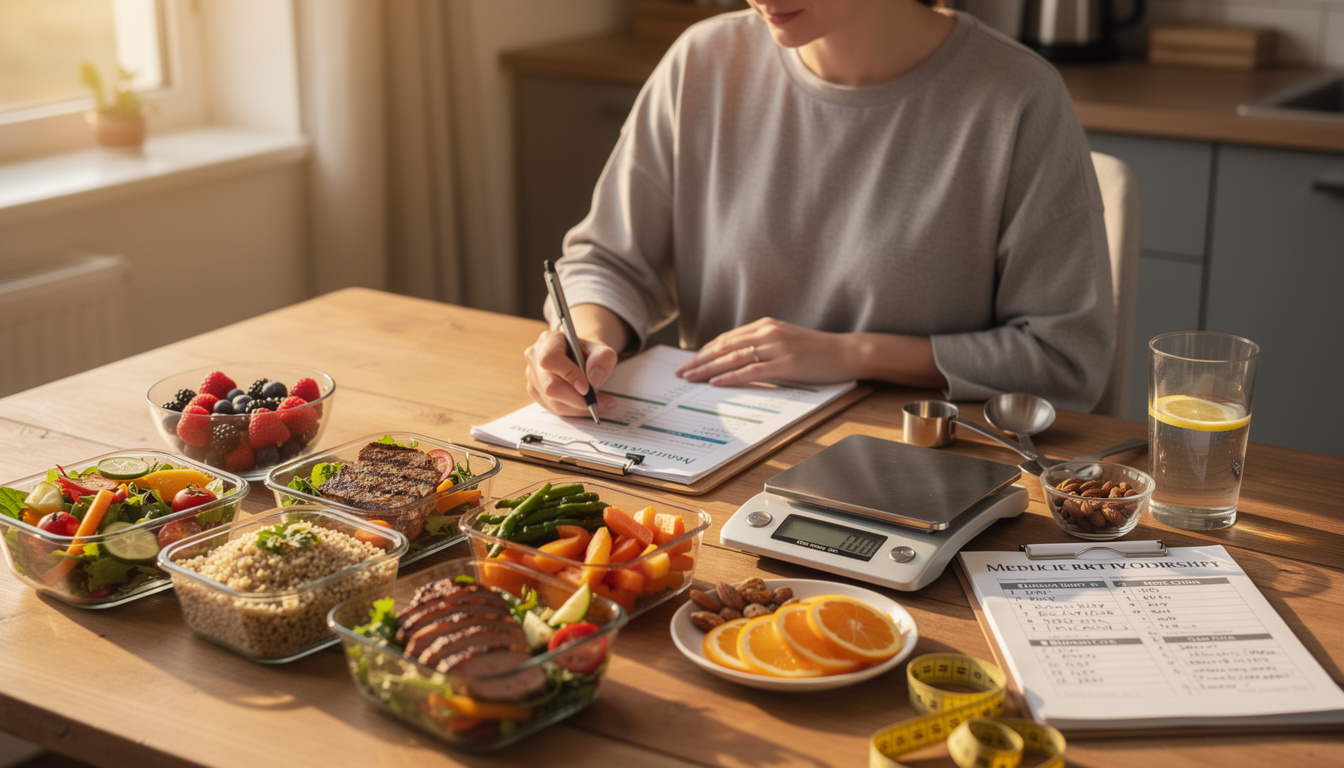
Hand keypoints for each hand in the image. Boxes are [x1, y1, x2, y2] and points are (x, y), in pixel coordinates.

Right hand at [524, 328, 617, 416]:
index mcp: (549, 340)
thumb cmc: (589, 354)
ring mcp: (533, 376)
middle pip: (550, 386)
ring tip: (599, 404)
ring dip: (578, 407)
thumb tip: (594, 379)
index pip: (550, 359)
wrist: (580, 359)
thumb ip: (603, 360)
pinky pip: (553, 408)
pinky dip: (573, 410)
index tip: (586, 387)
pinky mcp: (536, 392)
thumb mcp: (603, 351)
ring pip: (553, 401)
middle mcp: (535, 357)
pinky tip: (586, 405)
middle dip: (577, 399)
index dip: (568, 375)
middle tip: (598, 402)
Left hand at [674, 318, 856, 385]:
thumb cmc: (819, 350)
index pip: (727, 338)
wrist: (847, 352)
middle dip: (699, 359)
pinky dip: (730, 377)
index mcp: (766, 326)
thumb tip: (741, 358)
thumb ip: (764, 345)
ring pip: (732, 358)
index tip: (690, 360)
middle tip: (681, 371)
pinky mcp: (785, 365)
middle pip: (724, 347)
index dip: (706, 350)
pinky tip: (715, 382)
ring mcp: (776, 348)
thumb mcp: (787, 341)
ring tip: (690, 377)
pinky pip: (750, 371)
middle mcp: (768, 333)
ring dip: (708, 368)